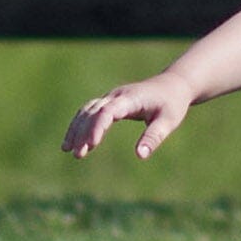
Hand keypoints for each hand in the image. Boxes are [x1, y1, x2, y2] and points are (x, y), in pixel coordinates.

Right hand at [64, 74, 194, 160]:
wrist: (173, 85)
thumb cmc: (172, 104)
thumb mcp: (168, 122)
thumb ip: (154, 137)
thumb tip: (140, 156)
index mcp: (131, 99)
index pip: (109, 111)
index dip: (98, 126)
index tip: (92, 144)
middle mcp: (117, 95)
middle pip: (94, 112)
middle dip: (83, 132)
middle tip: (77, 155)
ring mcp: (112, 97)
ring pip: (87, 110)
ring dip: (76, 128)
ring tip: (67, 150)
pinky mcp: (110, 102)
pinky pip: (90, 111)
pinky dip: (80, 124)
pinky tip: (74, 141)